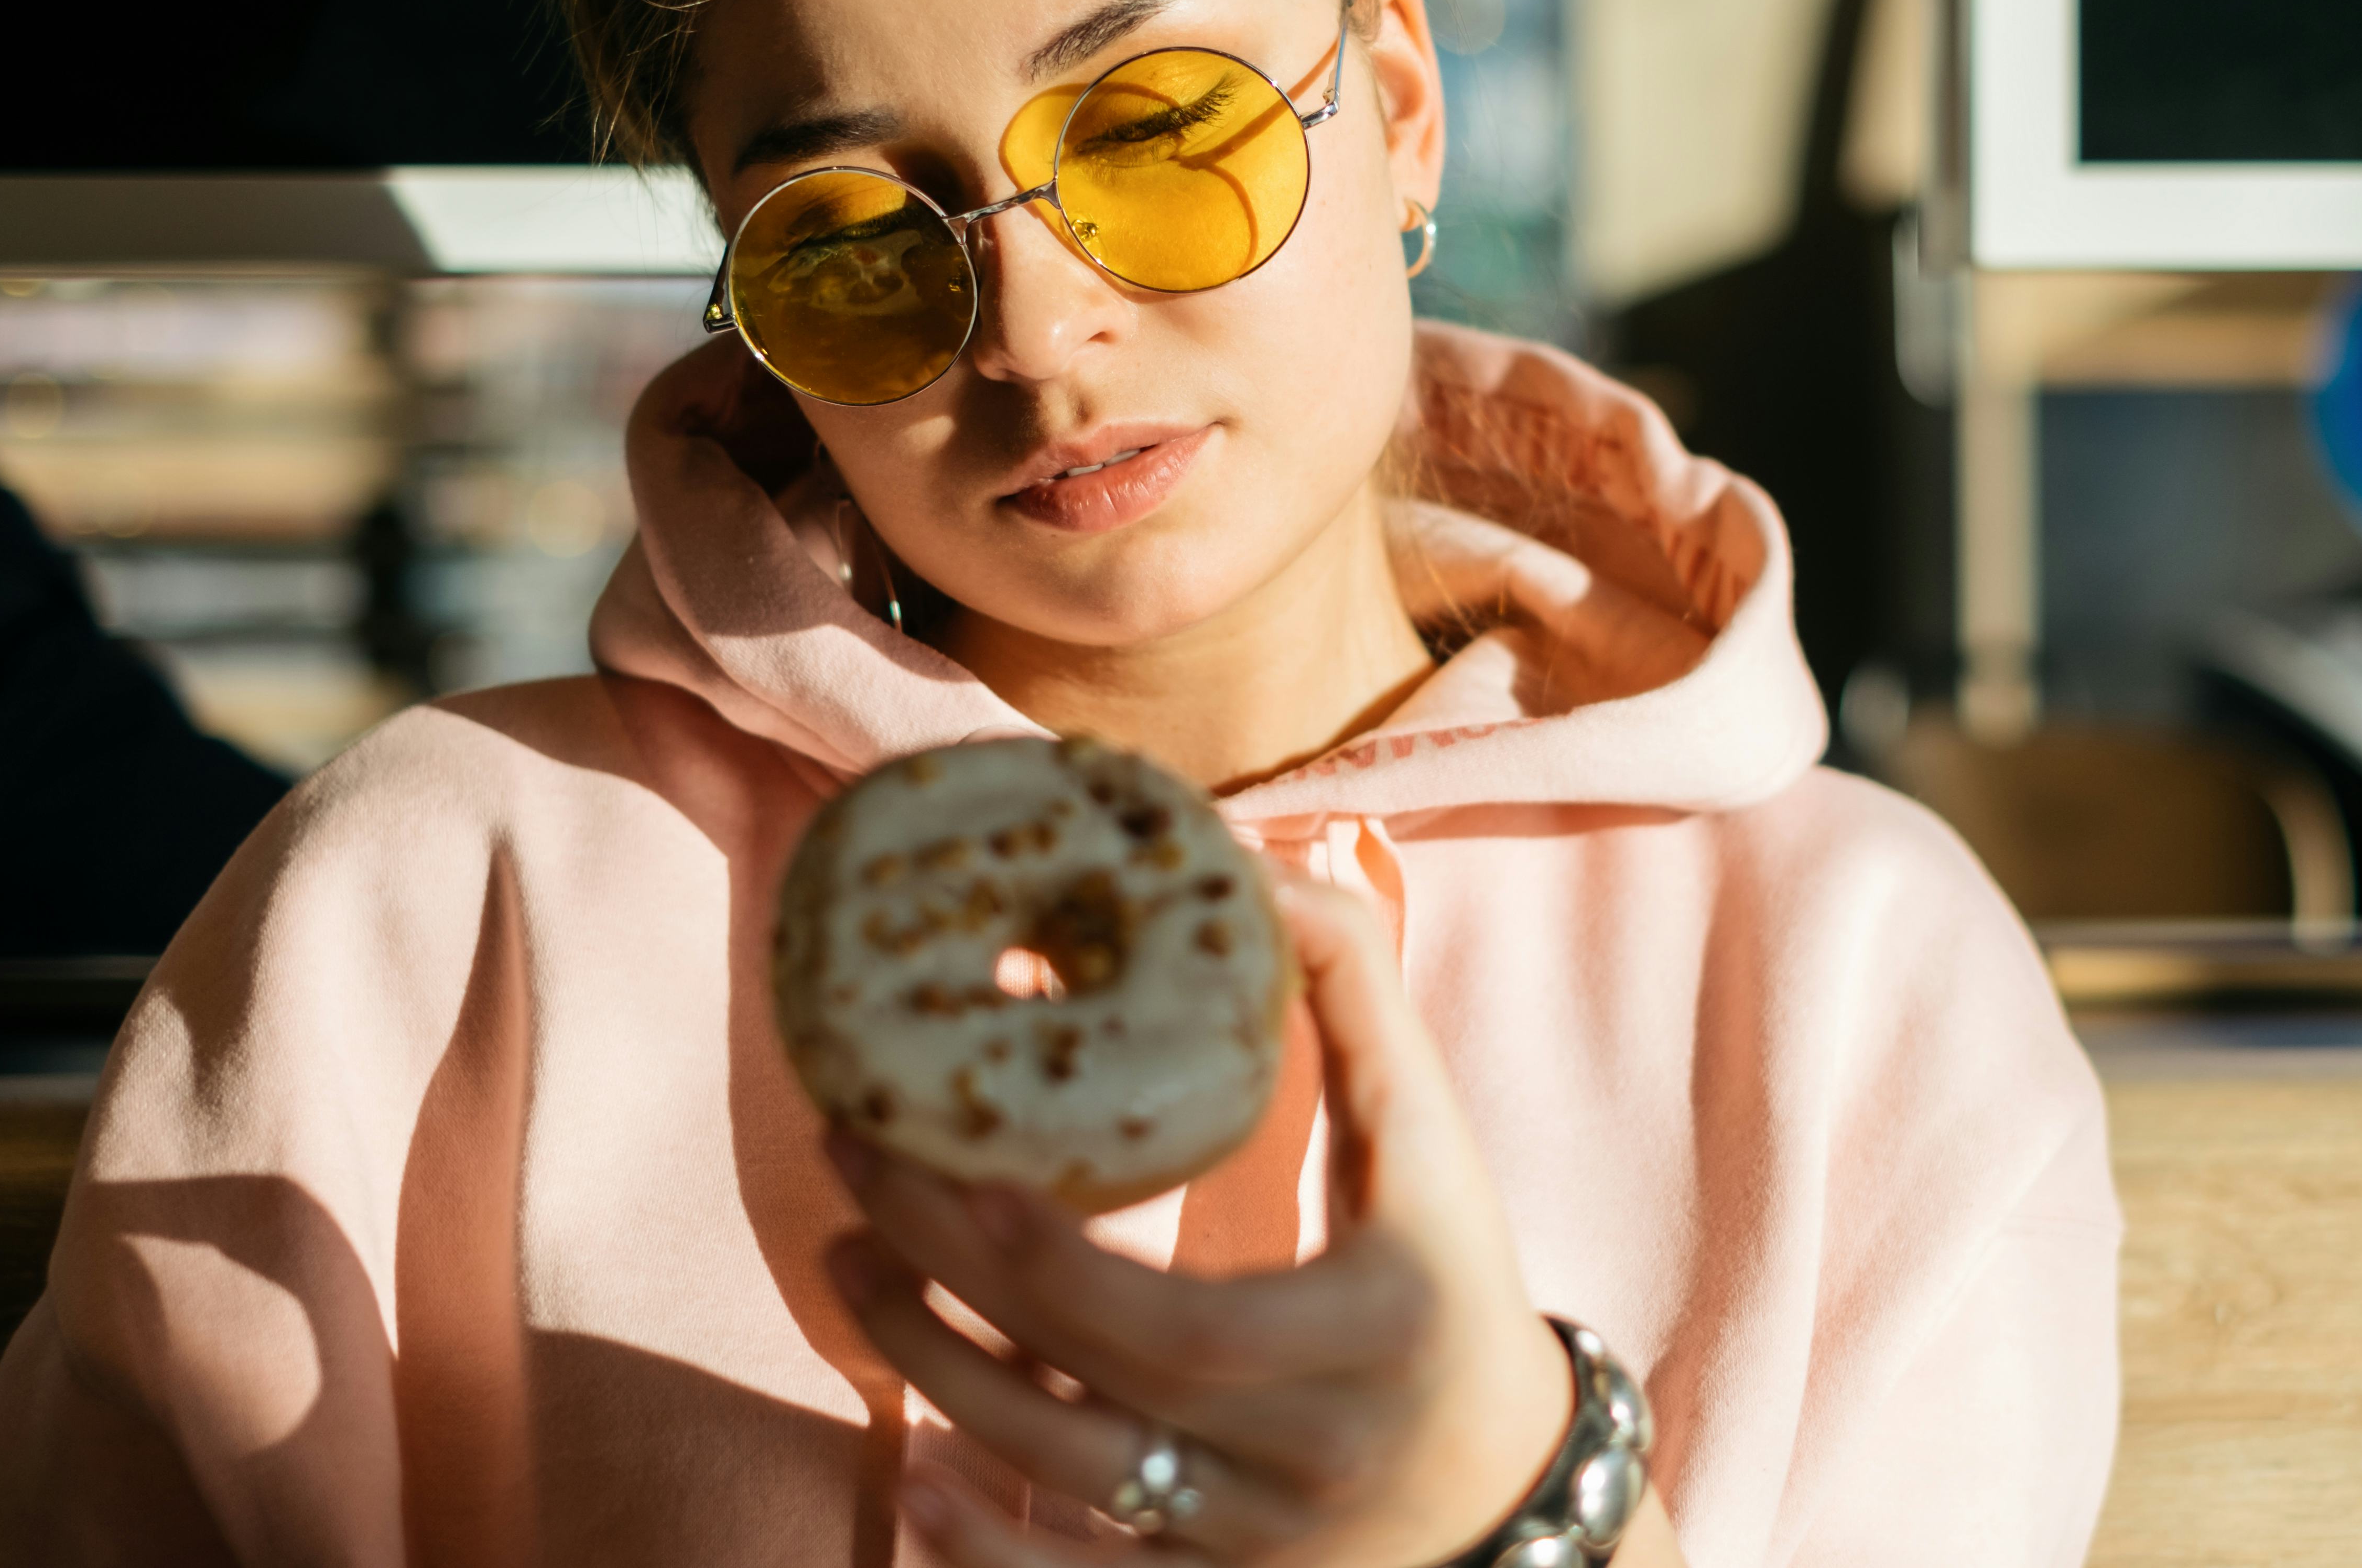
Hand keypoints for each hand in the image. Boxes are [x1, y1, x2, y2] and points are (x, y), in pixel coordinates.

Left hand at [825, 877, 1573, 1565]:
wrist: (1510, 1486)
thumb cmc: (1454, 1278)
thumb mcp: (1432, 1138)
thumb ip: (1357, 995)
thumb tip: (1254, 862)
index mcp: (1362, 1335)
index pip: (1170, 1321)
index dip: (1040, 1256)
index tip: (952, 1160)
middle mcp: (1305, 1459)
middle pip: (1083, 1386)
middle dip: (942, 1281)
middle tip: (853, 1161)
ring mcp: (1254, 1544)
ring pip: (1058, 1481)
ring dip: (930, 1374)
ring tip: (851, 1260)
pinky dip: (981, 1548)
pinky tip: (909, 1476)